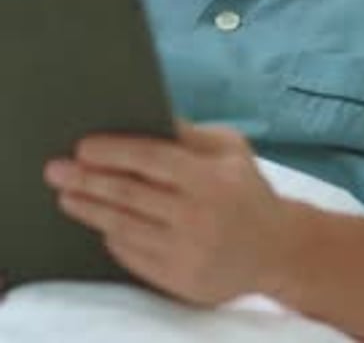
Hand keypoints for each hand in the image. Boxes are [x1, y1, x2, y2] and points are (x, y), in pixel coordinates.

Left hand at [44, 122, 289, 304]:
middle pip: (129, 194)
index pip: (151, 160)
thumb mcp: (231, 148)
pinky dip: (113, 237)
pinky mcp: (181, 281)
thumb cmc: (247, 188)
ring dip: (90, 210)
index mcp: (211, 178)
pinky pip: (134, 256)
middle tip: (56, 170)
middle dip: (87, 180)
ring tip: (67, 196)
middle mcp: (198, 216)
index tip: (83, 146)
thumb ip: (190, 133)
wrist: (277, 249)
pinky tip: (100, 223)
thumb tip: (149, 112)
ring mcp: (188, 252)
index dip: (113, 151)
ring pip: (125, 227)